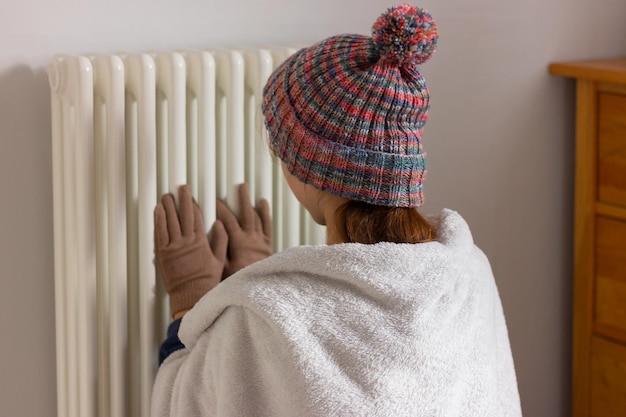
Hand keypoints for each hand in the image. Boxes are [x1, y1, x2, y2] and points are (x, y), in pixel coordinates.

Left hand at [154, 185, 227, 317]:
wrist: (191, 295)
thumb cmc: (206, 279)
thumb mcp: (219, 260)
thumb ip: (220, 240)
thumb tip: (218, 223)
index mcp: (201, 242)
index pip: (196, 218)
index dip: (193, 204)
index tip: (191, 195)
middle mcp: (187, 242)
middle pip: (184, 215)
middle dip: (182, 199)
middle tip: (181, 187)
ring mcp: (174, 247)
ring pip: (170, 221)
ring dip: (168, 206)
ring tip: (167, 196)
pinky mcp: (163, 254)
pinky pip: (160, 233)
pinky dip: (159, 220)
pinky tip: (158, 210)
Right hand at [217, 183, 272, 278]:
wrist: (260, 288)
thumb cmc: (238, 279)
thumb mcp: (223, 266)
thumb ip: (219, 246)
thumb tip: (216, 227)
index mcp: (237, 242)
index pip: (228, 220)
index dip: (222, 209)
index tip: (215, 199)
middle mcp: (250, 237)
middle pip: (245, 213)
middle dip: (241, 198)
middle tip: (238, 185)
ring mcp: (260, 239)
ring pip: (255, 216)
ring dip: (251, 202)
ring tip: (246, 189)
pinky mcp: (268, 243)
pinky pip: (267, 224)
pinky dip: (265, 212)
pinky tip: (263, 202)